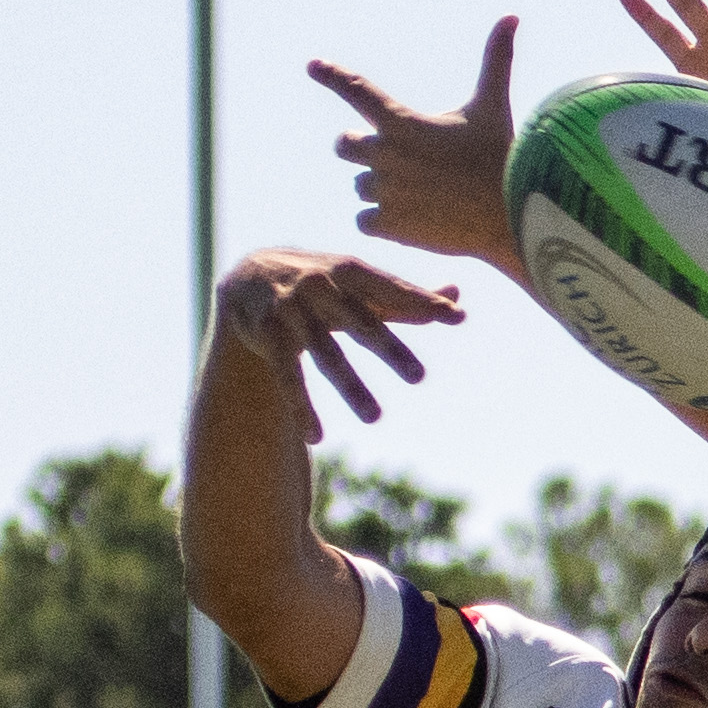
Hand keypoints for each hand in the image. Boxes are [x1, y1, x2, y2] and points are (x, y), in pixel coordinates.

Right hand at [214, 249, 462, 443]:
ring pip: (326, 354)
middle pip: (362, 322)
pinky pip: (287, 375)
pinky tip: (316, 437)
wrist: (249, 274)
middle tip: (419, 377)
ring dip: (350, 387)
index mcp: (350, 270)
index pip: (393, 288)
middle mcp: (320, 286)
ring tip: (374, 418)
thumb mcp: (360, 283)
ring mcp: (292, 310)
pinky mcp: (267, 334)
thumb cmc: (321, 281)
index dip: (424, 301)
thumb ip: (406, 296)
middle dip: (390, 349)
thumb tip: (458, 295)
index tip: (457, 317)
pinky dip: (301, 407)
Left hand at [307, 18, 520, 273]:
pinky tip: (411, 220)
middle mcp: (385, 154)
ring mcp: (385, 192)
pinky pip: (364, 220)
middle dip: (360, 147)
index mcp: (402, 121)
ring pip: (361, 187)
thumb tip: (511, 14)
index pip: (356, 90)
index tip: (313, 66)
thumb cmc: (501, 157)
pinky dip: (381, 221)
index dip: (332, 76)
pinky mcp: (389, 226)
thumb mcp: (492, 106)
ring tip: (419, 194)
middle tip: (390, 156)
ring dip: (381, 188)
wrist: (512, 217)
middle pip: (345, 144)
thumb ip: (495, 60)